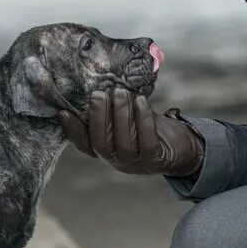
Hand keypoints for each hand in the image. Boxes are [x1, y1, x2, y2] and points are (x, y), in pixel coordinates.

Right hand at [58, 89, 203, 177]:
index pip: (84, 144)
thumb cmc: (150, 128)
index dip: (72, 130)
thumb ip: (111, 109)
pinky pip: (147, 141)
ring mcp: (136, 163)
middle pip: (102, 142)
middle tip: (100, 93)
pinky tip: (141, 101)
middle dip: (99, 116)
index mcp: (106, 150)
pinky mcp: (155, 160)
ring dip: (121, 114)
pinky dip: (144, 120)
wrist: (183, 147)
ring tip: (122, 92)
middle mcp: (117, 160)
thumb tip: (94, 84)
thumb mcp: (128, 119)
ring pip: (124, 142)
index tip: (63, 111)